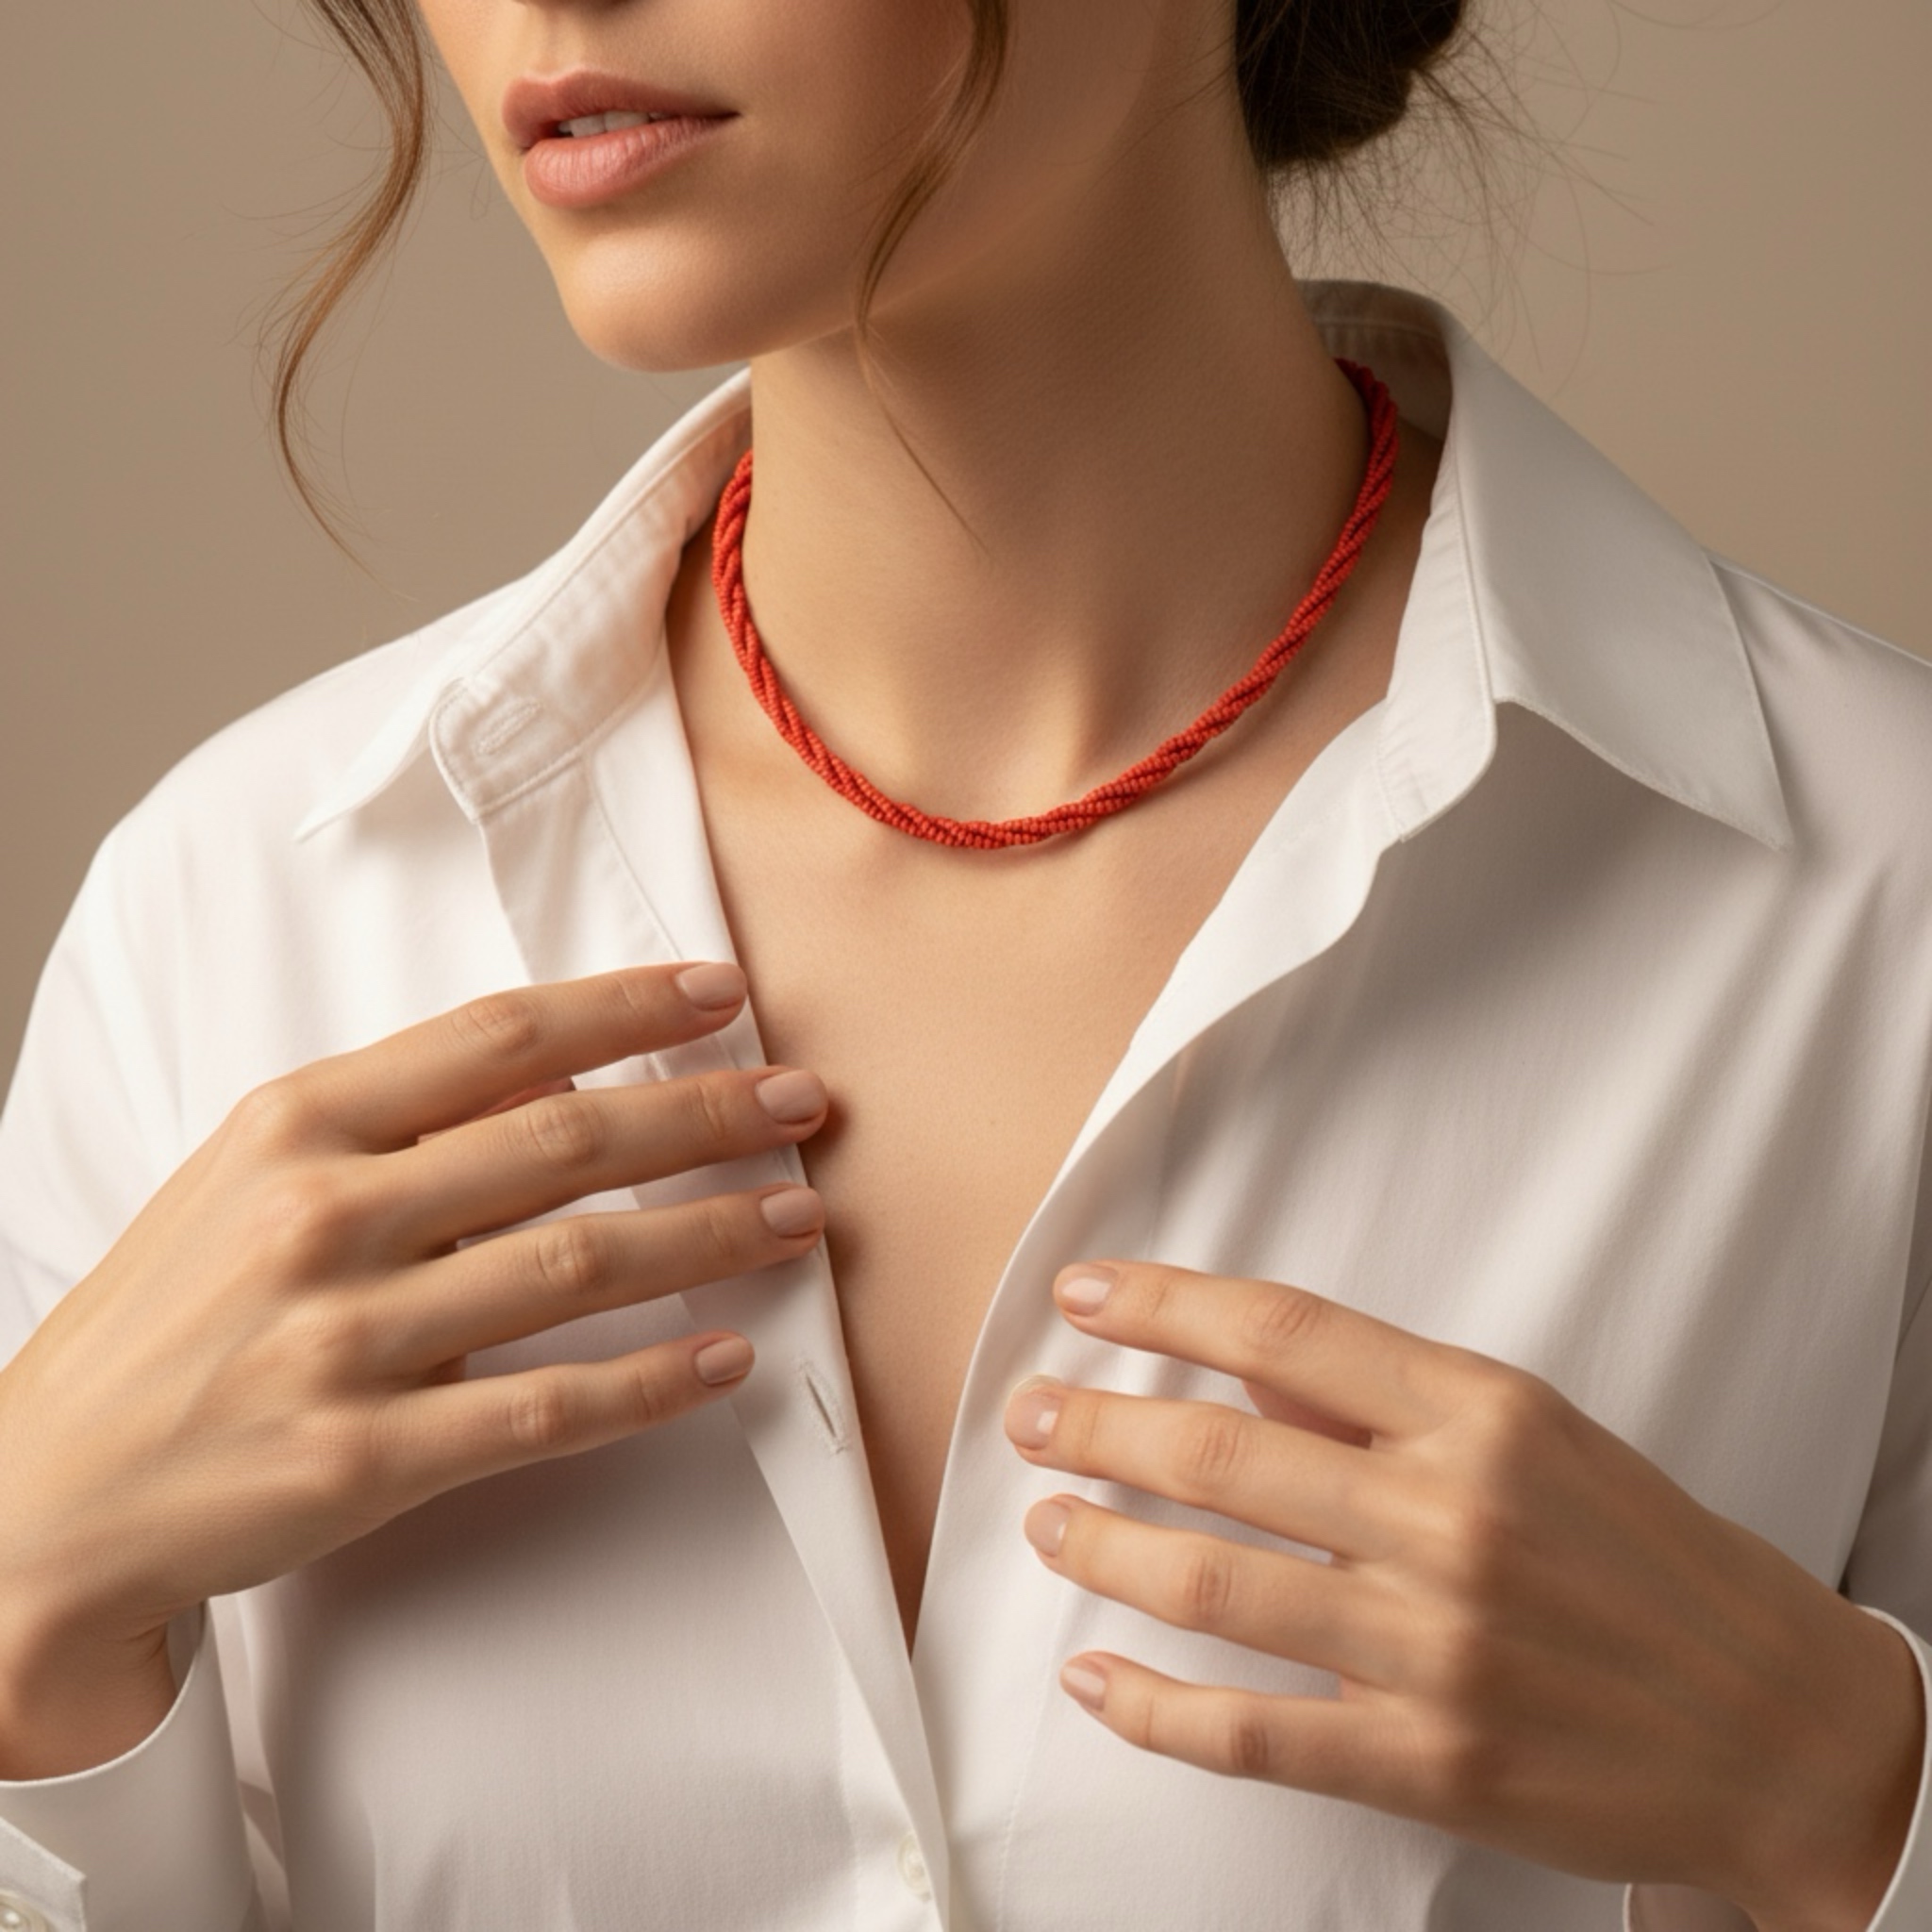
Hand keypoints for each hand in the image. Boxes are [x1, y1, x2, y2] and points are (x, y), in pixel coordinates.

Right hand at [0, 963, 828, 1776]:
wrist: (45, 1497)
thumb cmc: (164, 1321)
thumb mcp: (246, 1178)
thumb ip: (388, 1123)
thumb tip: (559, 1080)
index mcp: (295, 1123)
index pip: (498, 1037)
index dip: (626, 1007)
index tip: (723, 993)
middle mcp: (324, 1215)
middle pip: (566, 1139)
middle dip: (707, 1113)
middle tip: (804, 1103)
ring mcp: (346, 1338)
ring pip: (579, 1262)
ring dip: (710, 1233)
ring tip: (796, 1215)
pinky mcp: (367, 1456)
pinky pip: (550, 1404)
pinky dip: (654, 1381)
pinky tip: (727, 1358)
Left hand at [1004, 1261, 1924, 1930]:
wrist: (1781, 1722)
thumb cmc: (1648, 1561)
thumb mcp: (1536, 1435)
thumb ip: (1384, 1400)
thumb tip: (1241, 1369)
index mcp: (1482, 1414)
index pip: (1281, 1332)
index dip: (1161, 1305)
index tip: (1083, 1293)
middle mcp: (1452, 1519)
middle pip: (1220, 1453)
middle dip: (1096, 1424)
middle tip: (1031, 1413)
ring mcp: (1437, 1647)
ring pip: (1214, 1584)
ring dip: (1105, 1545)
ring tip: (1049, 1519)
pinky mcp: (1430, 1761)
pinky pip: (1254, 1733)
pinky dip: (1153, 1709)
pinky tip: (1094, 1678)